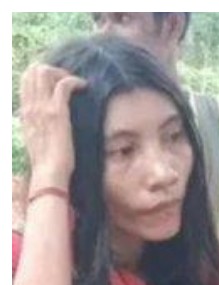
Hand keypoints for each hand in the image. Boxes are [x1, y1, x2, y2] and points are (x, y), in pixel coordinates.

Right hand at [20, 64, 86, 188]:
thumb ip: (38, 126)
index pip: (26, 80)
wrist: (49, 173)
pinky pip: (63, 84)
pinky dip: (75, 80)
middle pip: (33, 71)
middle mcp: (30, 106)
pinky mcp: (57, 112)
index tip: (58, 82)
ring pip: (45, 72)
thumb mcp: (37, 140)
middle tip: (69, 81)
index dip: (42, 74)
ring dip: (64, 73)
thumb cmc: (48, 162)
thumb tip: (46, 122)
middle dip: (53, 69)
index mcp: (25, 112)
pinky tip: (85, 86)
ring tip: (77, 83)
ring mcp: (42, 108)